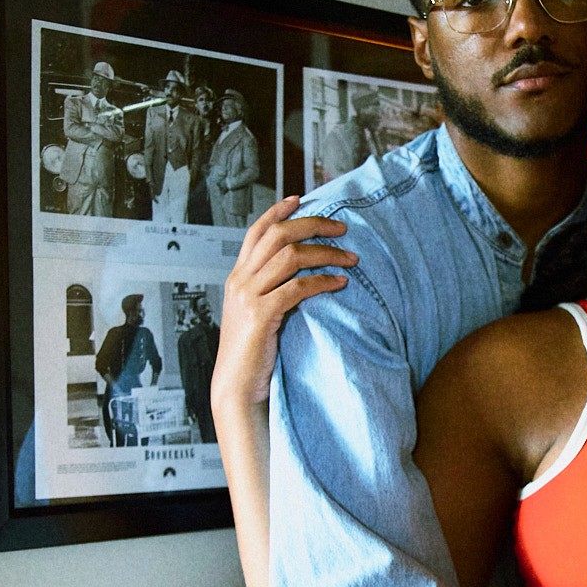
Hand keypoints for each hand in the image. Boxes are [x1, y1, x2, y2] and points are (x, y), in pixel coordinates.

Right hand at [210, 195, 356, 409]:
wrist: (235, 387)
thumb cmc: (252, 354)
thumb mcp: (256, 315)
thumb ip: (270, 292)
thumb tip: (302, 275)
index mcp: (237, 277)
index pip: (255, 232)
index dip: (277, 212)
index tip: (300, 199)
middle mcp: (239, 281)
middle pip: (277, 235)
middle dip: (312, 225)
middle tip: (342, 228)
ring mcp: (248, 297)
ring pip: (290, 256)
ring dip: (325, 253)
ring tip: (351, 258)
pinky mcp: (261, 315)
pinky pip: (297, 287)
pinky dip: (322, 281)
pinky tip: (341, 283)